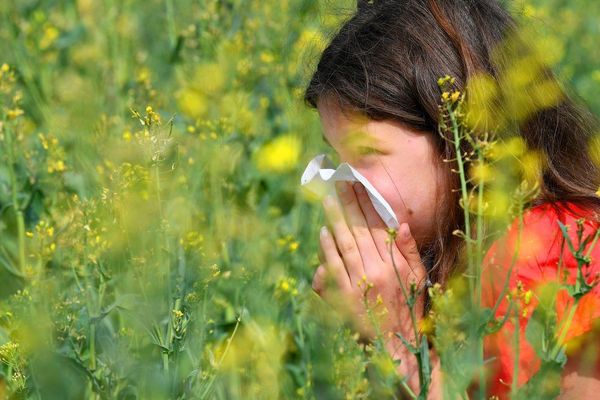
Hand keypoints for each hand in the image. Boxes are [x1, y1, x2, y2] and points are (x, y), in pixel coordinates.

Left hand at [311, 181, 428, 343]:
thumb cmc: (409, 309)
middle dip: (349, 204)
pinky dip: (327, 248)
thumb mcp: (418, 279)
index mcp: (396, 264)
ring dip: (335, 220)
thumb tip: (401, 223)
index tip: (359, 185)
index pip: (379, 226)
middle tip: (339, 183)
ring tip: (328, 200)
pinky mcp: (344, 295)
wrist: (396, 344)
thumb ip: (409, 251)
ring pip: (345, 243)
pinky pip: (333, 266)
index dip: (368, 204)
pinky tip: (323, 232)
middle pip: (360, 230)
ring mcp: (359, 282)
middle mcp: (378, 270)